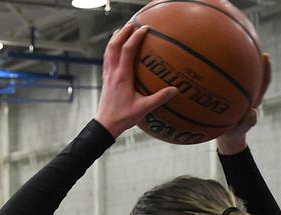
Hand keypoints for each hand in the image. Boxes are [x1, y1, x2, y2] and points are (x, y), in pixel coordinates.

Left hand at [95, 23, 177, 138]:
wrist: (105, 125)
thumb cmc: (123, 118)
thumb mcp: (143, 109)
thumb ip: (159, 98)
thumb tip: (175, 90)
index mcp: (122, 76)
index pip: (127, 50)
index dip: (135, 37)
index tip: (145, 29)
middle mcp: (113, 72)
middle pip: (114, 45)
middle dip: (123, 32)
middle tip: (133, 23)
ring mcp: (107, 75)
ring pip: (108, 50)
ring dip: (115, 38)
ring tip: (123, 30)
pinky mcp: (105, 79)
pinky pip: (107, 58)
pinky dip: (111, 48)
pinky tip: (117, 48)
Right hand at [216, 54, 271, 154]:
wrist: (226, 139)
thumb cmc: (233, 134)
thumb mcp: (239, 130)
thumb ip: (247, 123)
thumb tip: (253, 113)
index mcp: (253, 99)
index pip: (263, 81)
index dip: (265, 68)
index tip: (265, 55)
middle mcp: (246, 93)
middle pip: (251, 72)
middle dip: (250, 57)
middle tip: (247, 42)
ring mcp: (235, 95)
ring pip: (236, 76)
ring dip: (234, 63)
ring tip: (227, 49)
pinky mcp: (225, 98)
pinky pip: (223, 84)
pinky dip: (217, 75)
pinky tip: (206, 68)